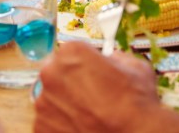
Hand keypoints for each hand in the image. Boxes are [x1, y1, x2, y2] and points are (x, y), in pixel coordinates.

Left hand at [34, 42, 178, 132]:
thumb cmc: (136, 104)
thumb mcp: (135, 67)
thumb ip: (115, 59)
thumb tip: (112, 61)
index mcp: (70, 53)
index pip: (70, 53)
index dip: (84, 64)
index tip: (91, 73)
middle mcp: (51, 74)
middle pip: (56, 73)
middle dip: (69, 82)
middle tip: (89, 95)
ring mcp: (44, 103)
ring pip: (51, 99)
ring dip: (64, 104)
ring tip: (88, 114)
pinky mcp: (42, 127)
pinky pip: (49, 121)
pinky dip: (61, 124)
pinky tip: (81, 126)